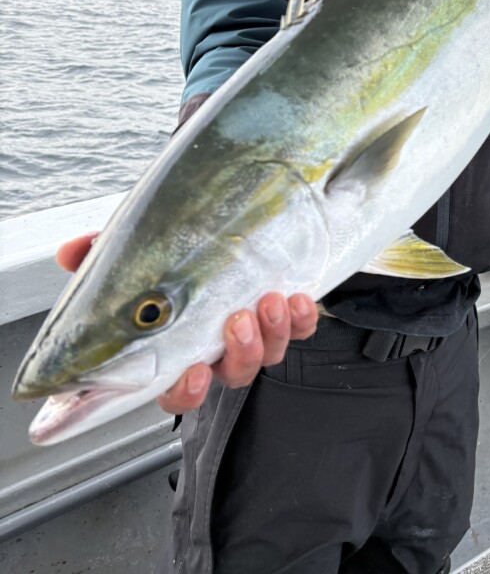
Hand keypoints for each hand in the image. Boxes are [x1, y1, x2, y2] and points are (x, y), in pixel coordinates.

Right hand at [56, 233, 318, 413]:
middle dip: (238, 354)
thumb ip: (103, 254)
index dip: (186, 389)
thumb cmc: (181, 246)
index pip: (177, 389)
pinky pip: (301, 330)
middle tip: (236, 320)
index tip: (193, 370)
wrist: (238, 219)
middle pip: (231, 376)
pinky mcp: (289, 315)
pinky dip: (301, 319)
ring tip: (268, 300)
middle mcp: (220, 347)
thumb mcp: (141, 246)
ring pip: (267, 356)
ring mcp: (257, 333)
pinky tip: (297, 297)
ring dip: (270, 332)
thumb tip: (69, 253)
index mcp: (179, 345)